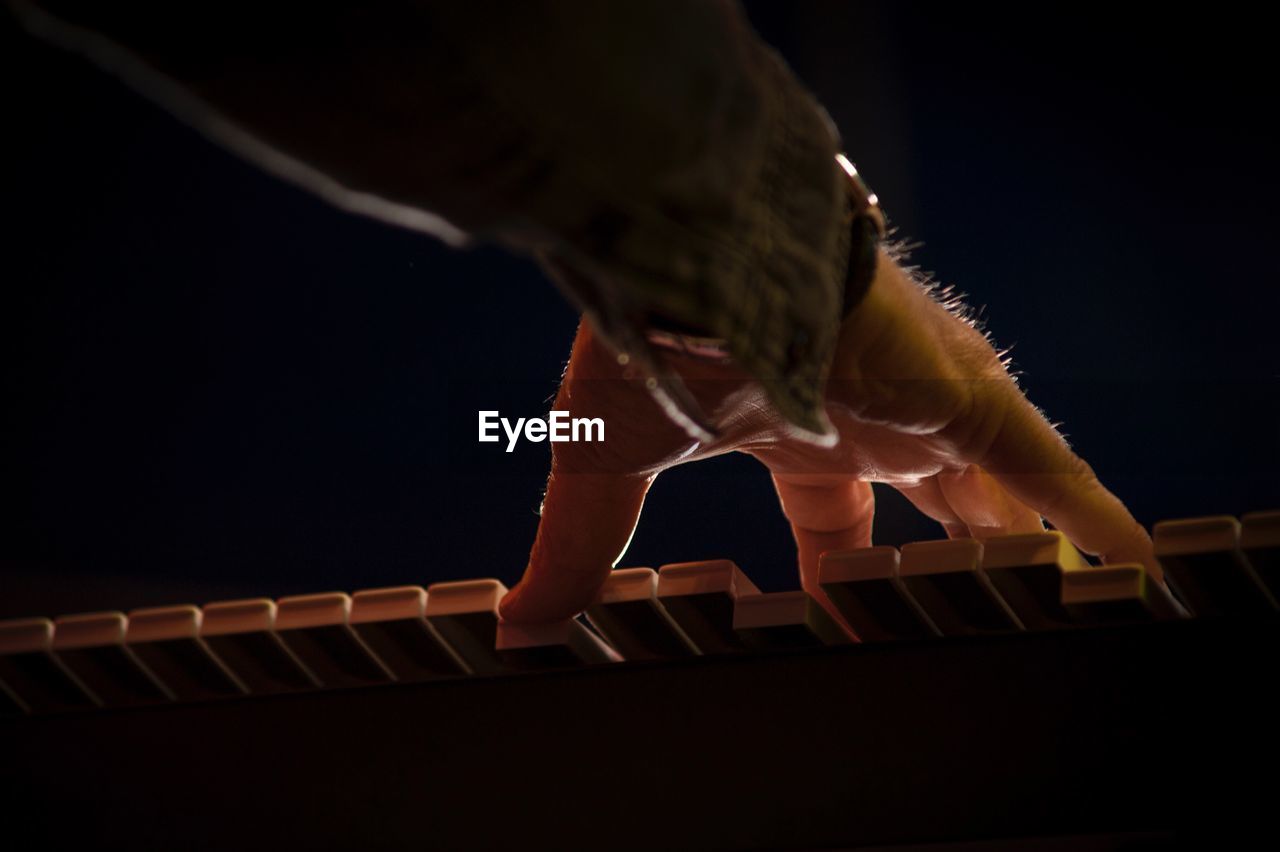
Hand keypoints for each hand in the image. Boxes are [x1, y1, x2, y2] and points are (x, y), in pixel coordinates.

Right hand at [498, 248, 1158, 623]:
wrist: (690, 254)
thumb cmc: (647, 342)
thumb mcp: (607, 468)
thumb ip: (575, 553)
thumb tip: (511, 628)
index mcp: (792, 433)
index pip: (830, 518)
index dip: (839, 574)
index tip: (841, 618)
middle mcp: (869, 420)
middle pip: (930, 507)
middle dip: (949, 561)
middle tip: (970, 617)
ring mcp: (923, 407)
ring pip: (998, 490)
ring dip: (1027, 543)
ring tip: (1069, 598)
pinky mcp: (963, 396)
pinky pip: (1045, 465)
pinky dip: (1088, 515)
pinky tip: (1126, 562)